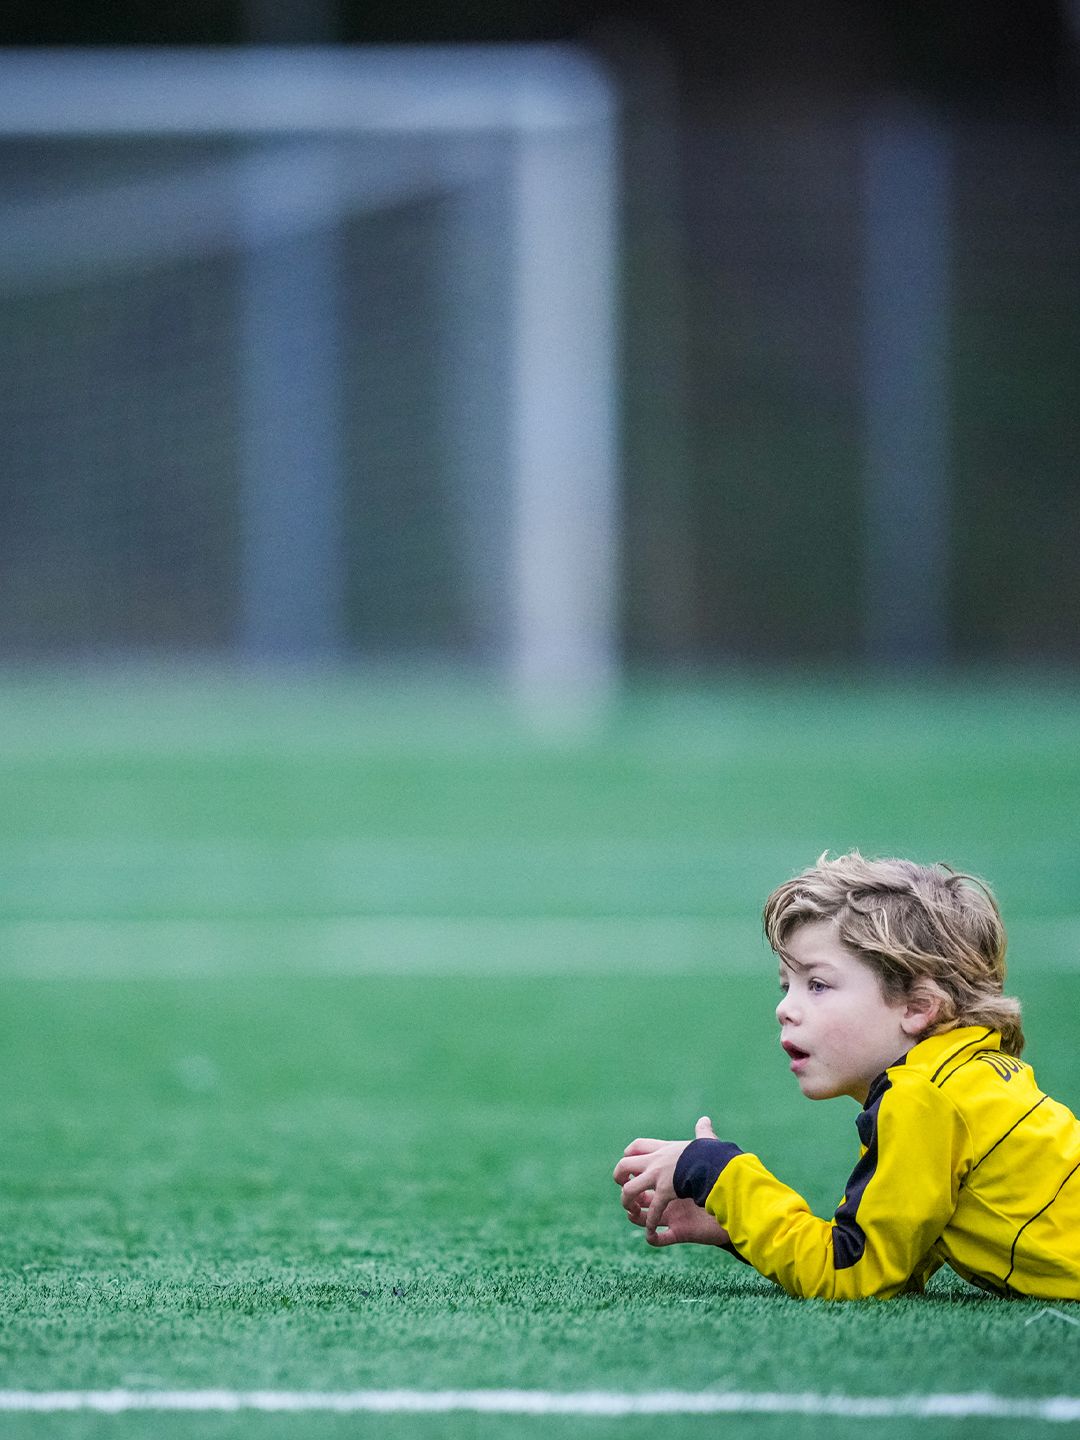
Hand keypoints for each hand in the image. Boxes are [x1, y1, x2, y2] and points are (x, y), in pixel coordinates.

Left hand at [613, 1116, 727, 1243]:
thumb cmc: (712, 1153)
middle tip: (623, 1185)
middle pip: (625, 1164)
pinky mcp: (665, 1192)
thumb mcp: (704, 1141)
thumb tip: (705, 1120)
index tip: (630, 1162)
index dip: (629, 1154)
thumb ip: (702, 1132)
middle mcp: (656, 1161)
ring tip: (631, 1210)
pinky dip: (650, 1223)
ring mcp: (658, 1177)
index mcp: (664, 1148)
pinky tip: (650, 1232)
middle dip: (619, 1176)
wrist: (716, 1163)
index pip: (637, 1146)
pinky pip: (653, 1210)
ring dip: (628, 1201)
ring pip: (630, 1189)